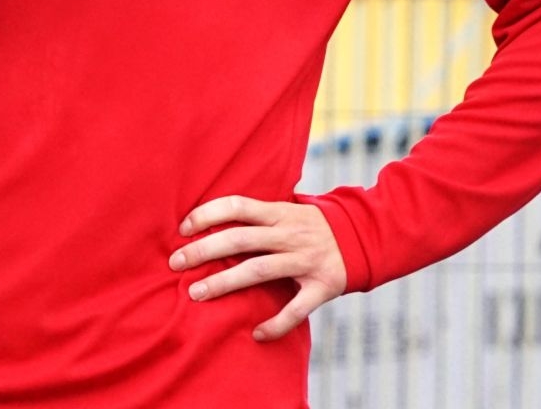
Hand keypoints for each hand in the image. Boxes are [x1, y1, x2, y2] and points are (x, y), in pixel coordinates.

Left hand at [170, 196, 345, 340]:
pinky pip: (296, 309)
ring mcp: (306, 261)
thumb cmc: (313, 226)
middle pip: (240, 240)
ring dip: (224, 283)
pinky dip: (276, 324)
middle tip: (176, 263)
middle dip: (203, 251)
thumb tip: (211, 216)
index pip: (237, 206)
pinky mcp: (323, 287)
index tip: (182, 229)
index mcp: (280, 213)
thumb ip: (258, 215)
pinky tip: (256, 334)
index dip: (207, 214)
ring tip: (195, 293)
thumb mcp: (288, 210)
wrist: (365, 237)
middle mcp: (291, 235)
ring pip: (258, 271)